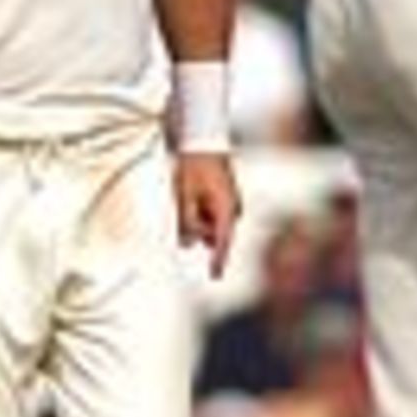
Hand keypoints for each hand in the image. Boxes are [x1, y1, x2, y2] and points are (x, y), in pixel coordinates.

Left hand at [175, 152, 240, 277]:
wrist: (203, 140)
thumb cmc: (194, 166)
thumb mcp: (184, 195)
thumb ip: (186, 222)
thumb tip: (187, 244)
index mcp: (226, 209)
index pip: (222, 242)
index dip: (218, 261)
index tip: (215, 277)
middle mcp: (232, 209)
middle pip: (211, 235)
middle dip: (197, 228)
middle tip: (187, 201)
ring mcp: (230, 204)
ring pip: (209, 225)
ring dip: (196, 218)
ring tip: (189, 191)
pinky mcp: (224, 199)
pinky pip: (210, 214)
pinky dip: (199, 211)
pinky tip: (193, 192)